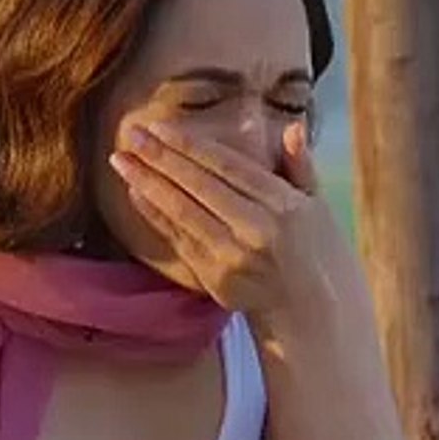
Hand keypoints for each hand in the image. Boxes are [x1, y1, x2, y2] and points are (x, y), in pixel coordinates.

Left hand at [108, 120, 358, 319]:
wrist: (312, 312)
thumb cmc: (316, 250)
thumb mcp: (317, 204)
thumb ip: (299, 165)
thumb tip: (291, 128)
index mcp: (283, 205)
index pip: (228, 167)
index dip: (191, 146)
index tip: (160, 127)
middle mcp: (257, 230)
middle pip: (199, 186)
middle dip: (160, 157)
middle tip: (130, 134)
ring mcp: (233, 257)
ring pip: (182, 212)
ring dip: (147, 183)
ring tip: (121, 160)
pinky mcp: (215, 279)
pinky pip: (178, 240)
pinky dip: (155, 214)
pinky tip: (136, 193)